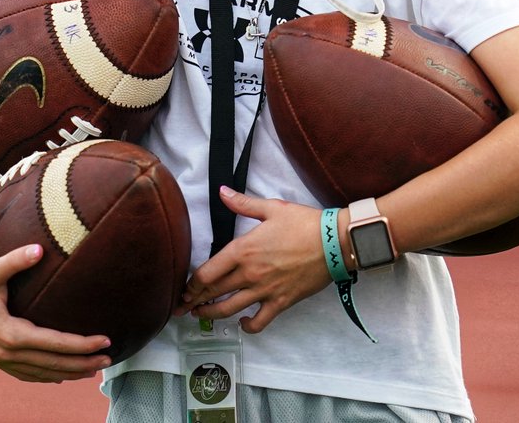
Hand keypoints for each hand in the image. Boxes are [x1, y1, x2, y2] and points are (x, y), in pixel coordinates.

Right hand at [0, 244, 112, 381]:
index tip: (105, 339)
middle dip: (82, 363)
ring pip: (40, 373)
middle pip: (52, 364)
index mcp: (8, 333)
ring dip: (67, 373)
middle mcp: (4, 352)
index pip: (54, 343)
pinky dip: (45, 376)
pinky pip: (26, 374)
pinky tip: (58, 375)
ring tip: (92, 369)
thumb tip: (40, 249)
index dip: (82, 344)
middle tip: (109, 358)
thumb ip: (17, 261)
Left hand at [175, 187, 328, 332]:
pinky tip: (242, 324)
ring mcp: (264, 291)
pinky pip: (259, 322)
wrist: (334, 243)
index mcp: (243, 250)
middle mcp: (249, 273)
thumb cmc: (303, 224)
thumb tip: (222, 191)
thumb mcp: (271, 208)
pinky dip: (248, 327)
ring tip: (200, 315)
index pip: (207, 272)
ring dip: (211, 314)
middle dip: (195, 300)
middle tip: (184, 305)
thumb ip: (242, 203)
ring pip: (230, 309)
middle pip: (214, 292)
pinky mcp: (281, 302)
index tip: (185, 288)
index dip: (192, 283)